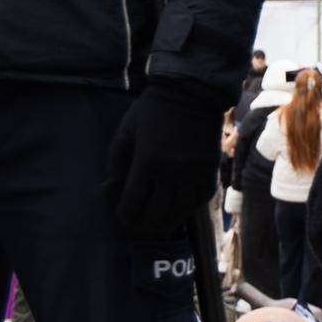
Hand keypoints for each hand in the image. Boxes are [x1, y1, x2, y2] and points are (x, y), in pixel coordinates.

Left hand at [101, 81, 225, 247]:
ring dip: (166, 224)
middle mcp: (172, 172)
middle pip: (156, 213)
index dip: (125, 215)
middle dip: (143, 226)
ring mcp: (194, 173)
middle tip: (136, 229)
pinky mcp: (211, 170)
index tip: (121, 218)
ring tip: (156, 229)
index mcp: (148, 161)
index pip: (133, 201)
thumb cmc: (152, 109)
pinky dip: (188, 210)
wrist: (192, 92)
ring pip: (179, 212)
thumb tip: (110, 187)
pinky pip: (199, 200)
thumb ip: (116, 160)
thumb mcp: (127, 129)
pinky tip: (178, 212)